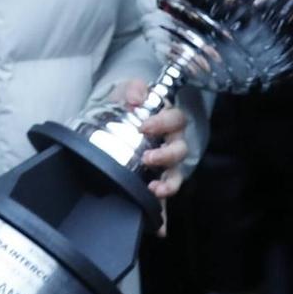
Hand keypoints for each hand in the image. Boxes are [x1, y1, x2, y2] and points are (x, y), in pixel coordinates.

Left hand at [111, 78, 190, 199]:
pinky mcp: (159, 177)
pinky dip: (165, 198)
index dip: (163, 123)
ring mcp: (167, 161)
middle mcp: (172, 140)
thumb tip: (135, 98)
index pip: (175, 119)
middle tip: (147, 158)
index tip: (144, 127)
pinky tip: (156, 204)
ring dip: (169, 181)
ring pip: (177, 172)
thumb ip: (133, 89)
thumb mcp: (127, 91)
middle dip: (167, 155)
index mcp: (167, 119)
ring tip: (155, 187)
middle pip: (180, 148)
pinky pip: (167, 189)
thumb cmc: (127, 104)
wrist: (112, 121)